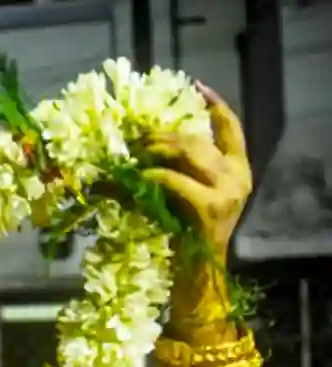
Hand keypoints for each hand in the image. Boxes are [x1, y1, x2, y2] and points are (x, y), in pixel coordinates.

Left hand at [143, 81, 252, 262]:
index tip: (198, 86)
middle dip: (166, 135)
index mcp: (239, 169)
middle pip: (199, 140)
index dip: (216, 105)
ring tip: (137, 153)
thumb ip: (176, 171)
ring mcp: (227, 191)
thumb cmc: (187, 234)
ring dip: (159, 149)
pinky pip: (177, 180)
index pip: (232, 128)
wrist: (200, 270)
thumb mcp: (185, 195)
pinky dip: (156, 175)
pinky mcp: (210, 207)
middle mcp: (238, 176)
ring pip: (191, 153)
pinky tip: (141, 176)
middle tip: (139, 138)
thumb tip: (138, 150)